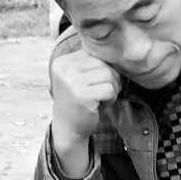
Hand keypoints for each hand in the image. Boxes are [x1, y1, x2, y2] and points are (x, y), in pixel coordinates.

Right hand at [50, 48, 121, 171]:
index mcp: (63, 62)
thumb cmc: (79, 102)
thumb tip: (117, 49)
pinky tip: (100, 105)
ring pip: (109, 75)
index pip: (94, 54)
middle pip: (103, 63)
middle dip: (109, 79)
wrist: (69, 130)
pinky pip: (110, 89)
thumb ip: (91, 63)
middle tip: (101, 93)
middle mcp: (64, 69)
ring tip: (100, 98)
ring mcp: (71, 82)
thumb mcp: (79, 78)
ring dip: (111, 89)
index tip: (94, 84)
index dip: (102, 69)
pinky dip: (110, 98)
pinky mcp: (81, 96)